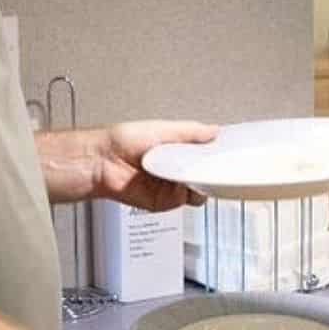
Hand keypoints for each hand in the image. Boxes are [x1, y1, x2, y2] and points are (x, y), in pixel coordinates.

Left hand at [94, 121, 217, 210]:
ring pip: (198, 190)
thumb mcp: (163, 128)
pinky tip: (181, 181)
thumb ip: (191, 131)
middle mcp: (174, 169)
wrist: (103, 162)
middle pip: (204, 175)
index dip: (216, 154)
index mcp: (176, 149)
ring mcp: (170, 186)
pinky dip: (187, 192)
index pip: (204, 154)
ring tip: (192, 170)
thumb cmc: (123, 141)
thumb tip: (213, 130)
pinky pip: (185, 200)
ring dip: (199, 182)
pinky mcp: (164, 201)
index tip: (226, 152)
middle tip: (213, 164)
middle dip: (211, 171)